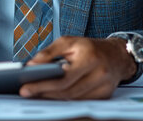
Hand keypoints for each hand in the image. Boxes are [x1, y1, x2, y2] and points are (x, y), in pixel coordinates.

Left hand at [20, 36, 135, 99]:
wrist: (117, 55)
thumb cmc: (90, 47)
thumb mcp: (68, 41)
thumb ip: (49, 52)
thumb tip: (31, 64)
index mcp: (90, 58)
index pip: (63, 78)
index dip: (43, 85)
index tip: (26, 87)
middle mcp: (99, 74)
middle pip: (67, 92)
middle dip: (44, 92)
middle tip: (26, 92)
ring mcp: (104, 87)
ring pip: (72, 99)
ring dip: (52, 97)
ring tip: (35, 93)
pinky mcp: (104, 96)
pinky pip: (80, 101)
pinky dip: (65, 99)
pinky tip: (52, 94)